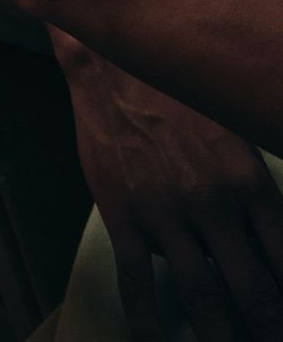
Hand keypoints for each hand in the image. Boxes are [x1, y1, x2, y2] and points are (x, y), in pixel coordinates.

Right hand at [63, 53, 282, 340]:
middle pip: (254, 293)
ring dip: (218, 335)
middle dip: (264, 328)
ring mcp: (166, 212)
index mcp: (250, 185)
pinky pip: (137, 279)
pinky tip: (153, 337)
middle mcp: (214, 204)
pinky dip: (148, 318)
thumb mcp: (232, 140)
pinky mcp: (122, 212)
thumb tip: (261, 250)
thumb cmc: (177, 99)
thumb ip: (249, 197)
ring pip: (202, 296)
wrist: (114, 65)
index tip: (282, 323)